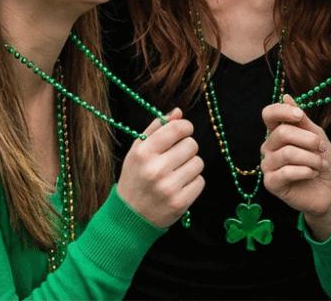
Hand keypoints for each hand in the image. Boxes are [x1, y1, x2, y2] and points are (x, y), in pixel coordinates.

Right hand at [117, 109, 204, 226]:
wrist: (129, 217)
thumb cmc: (135, 177)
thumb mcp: (137, 150)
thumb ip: (156, 128)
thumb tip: (178, 112)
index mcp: (144, 153)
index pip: (177, 129)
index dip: (185, 127)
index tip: (184, 131)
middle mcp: (156, 169)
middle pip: (191, 144)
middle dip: (187, 147)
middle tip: (177, 156)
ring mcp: (168, 188)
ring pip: (198, 163)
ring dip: (191, 165)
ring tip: (177, 172)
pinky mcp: (180, 203)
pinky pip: (200, 181)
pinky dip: (193, 182)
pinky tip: (180, 185)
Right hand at [261, 96, 330, 237]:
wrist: (330, 190)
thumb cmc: (322, 161)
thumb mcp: (317, 136)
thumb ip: (302, 120)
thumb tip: (286, 96)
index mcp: (277, 132)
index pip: (268, 114)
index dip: (282, 111)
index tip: (300, 115)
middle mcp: (269, 147)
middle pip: (282, 133)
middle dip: (308, 139)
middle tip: (322, 148)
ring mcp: (268, 165)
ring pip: (287, 153)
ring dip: (310, 158)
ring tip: (321, 164)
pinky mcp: (271, 183)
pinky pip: (286, 172)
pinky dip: (305, 171)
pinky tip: (313, 173)